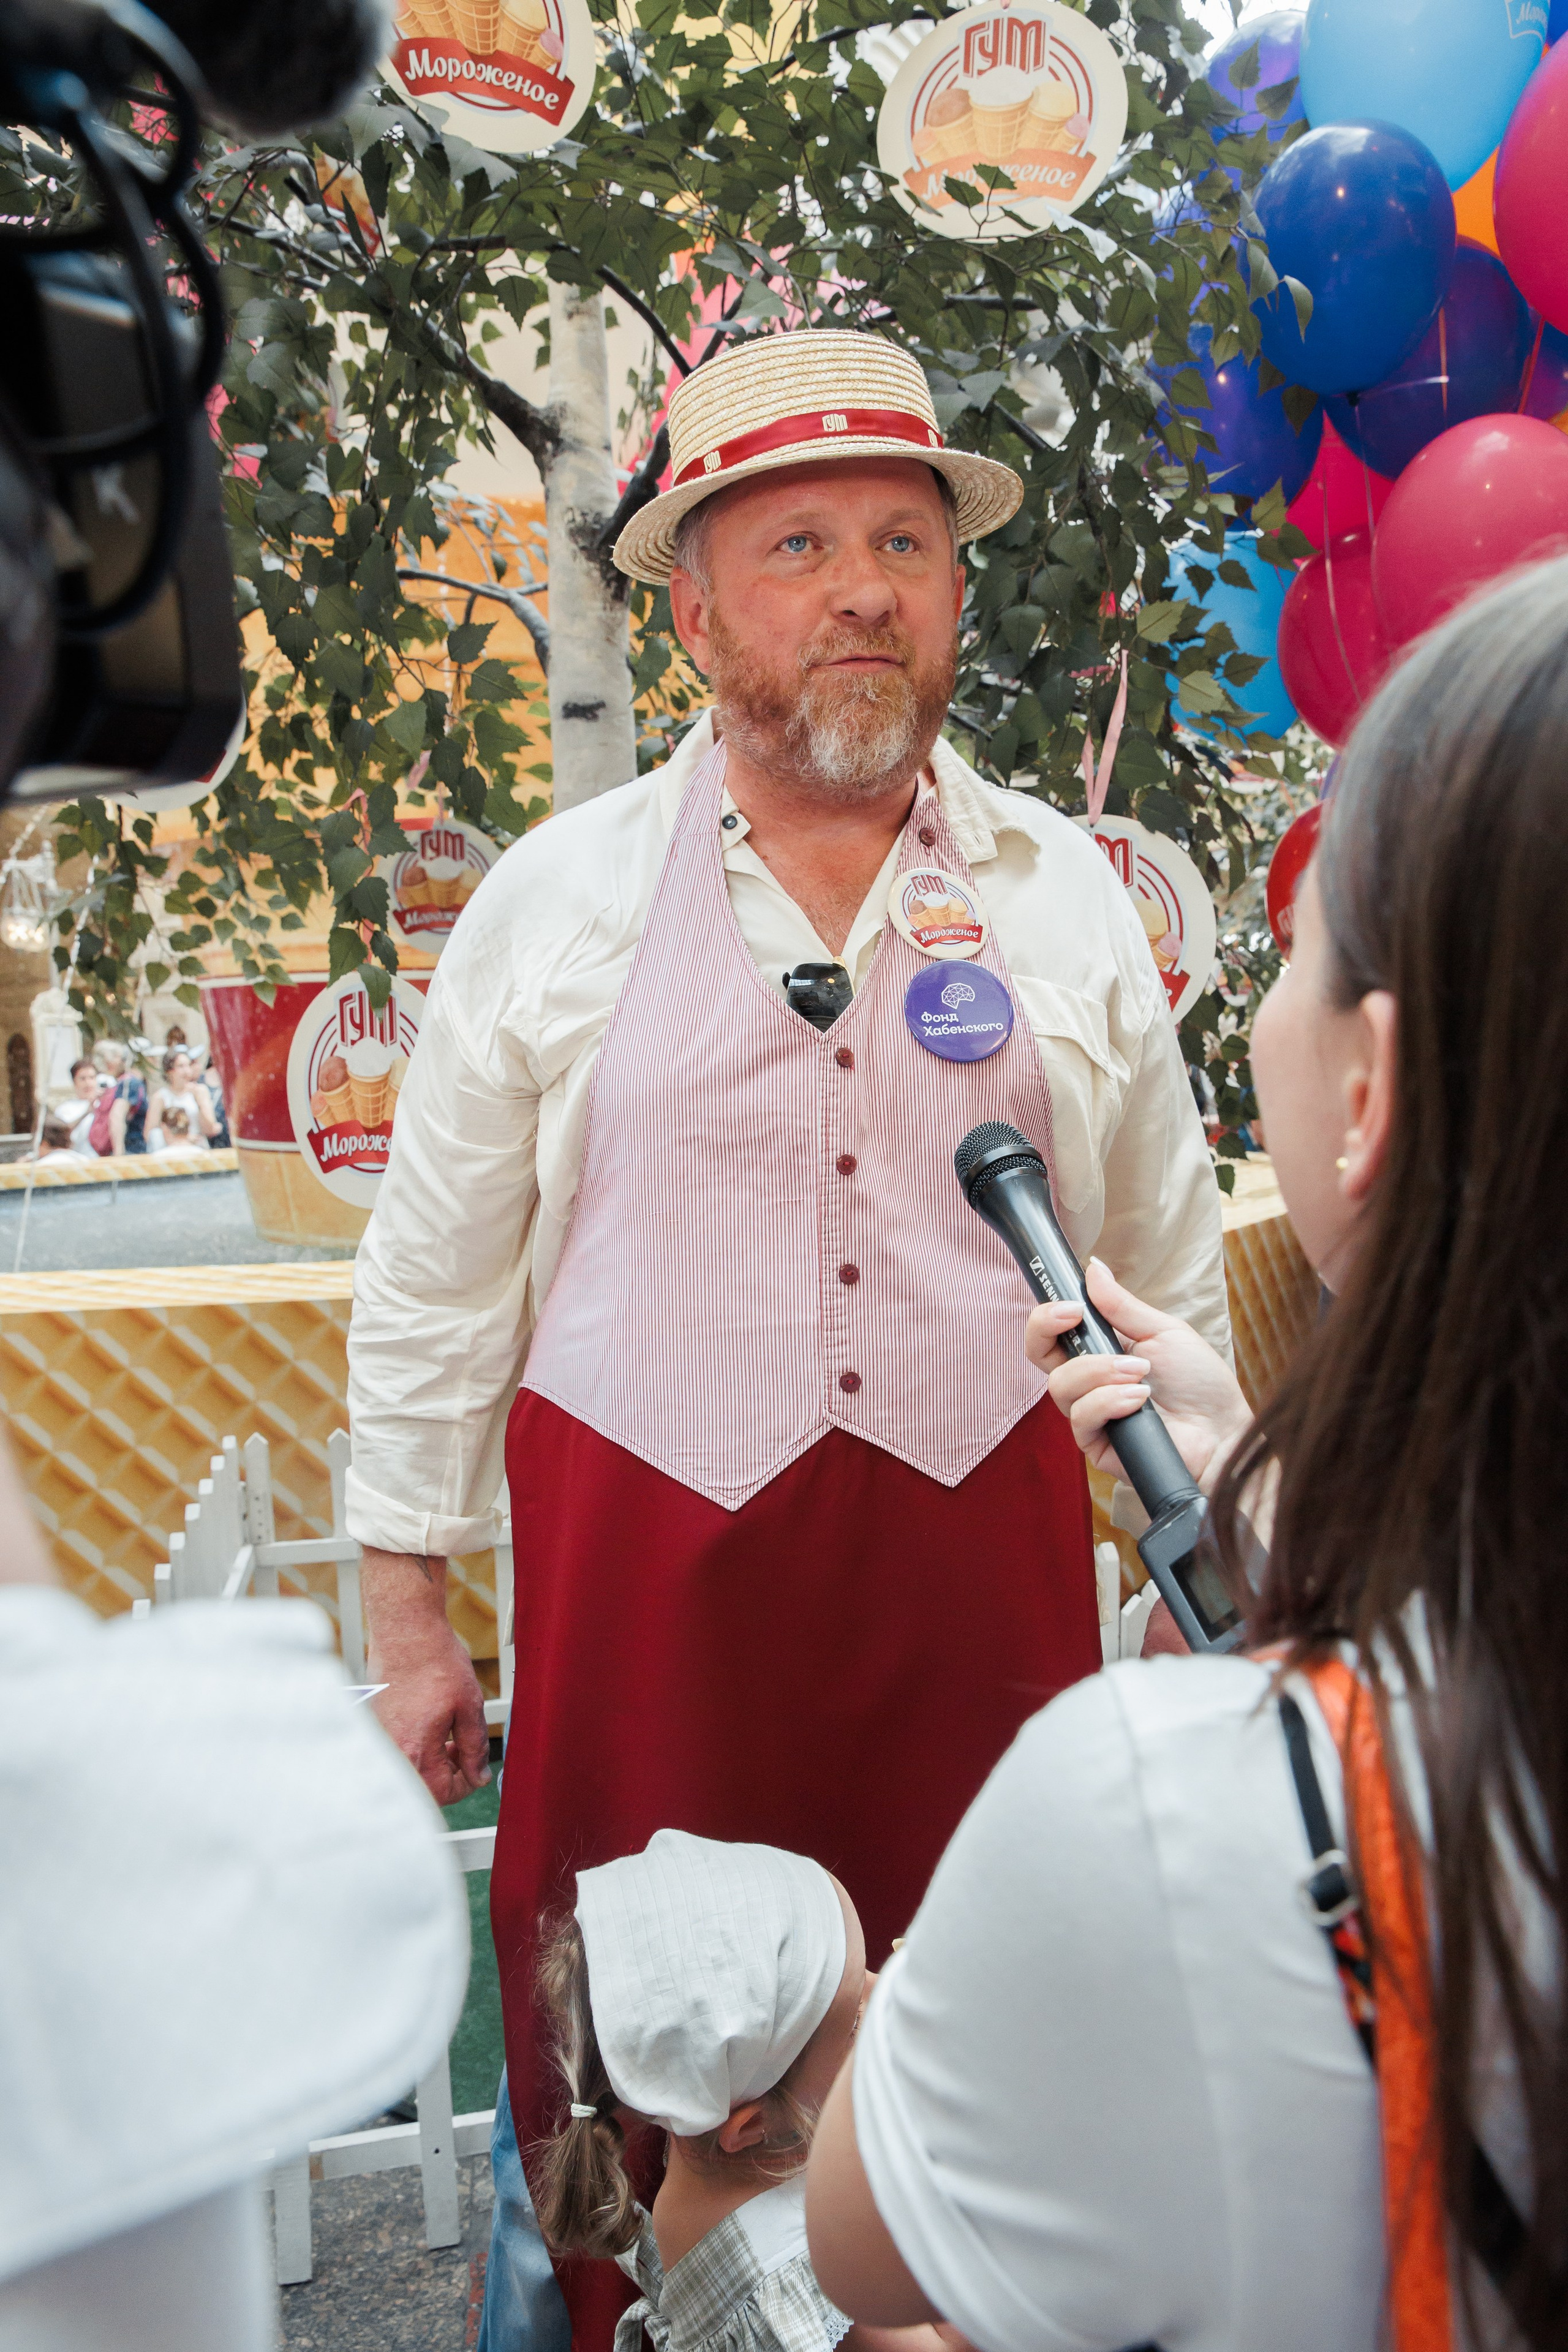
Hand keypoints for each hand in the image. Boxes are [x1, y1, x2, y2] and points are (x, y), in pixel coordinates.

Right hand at [363, 1548, 490, 1804]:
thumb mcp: (469, 1705)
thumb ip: (476, 1747)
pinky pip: (398, 1751)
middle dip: (449, 1776)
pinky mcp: (375, 1726)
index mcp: (416, 1751)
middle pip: (424, 1787)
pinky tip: (430, 1726)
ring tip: (450, 1737)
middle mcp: (392, 1751)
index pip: (443, 1793)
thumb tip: (480, 1775)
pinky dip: (417, 1747)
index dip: (468, 1785)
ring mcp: (380, 1739)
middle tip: (465, 1752)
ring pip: (411, 1770)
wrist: (405, 1631)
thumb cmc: (436, 1662)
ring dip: (433, 1763)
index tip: (478, 1770)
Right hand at [1025, 1259, 1250, 1494]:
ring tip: (1141, 1373)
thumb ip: (1121, 1305)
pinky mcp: (1096, 1443)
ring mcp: (1089, 1412)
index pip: (1051, 1332)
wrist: (1222, 1430)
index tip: (1071, 1305)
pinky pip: (1081, 1417)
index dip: (1047, 1316)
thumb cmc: (1199, 1382)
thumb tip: (1093, 1268)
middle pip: (1037, 1354)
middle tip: (1078, 1319)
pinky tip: (1139, 1401)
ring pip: (1060, 1385)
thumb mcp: (1163, 1331)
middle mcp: (1087, 1381)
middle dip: (1050, 1330)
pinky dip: (1109, 1401)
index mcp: (1099, 1350)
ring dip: (1100, 1371)